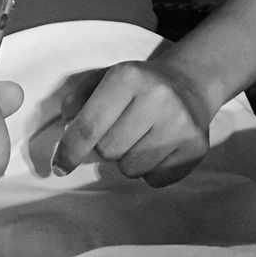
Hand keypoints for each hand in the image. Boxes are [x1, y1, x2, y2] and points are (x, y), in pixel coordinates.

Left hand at [50, 59, 210, 187]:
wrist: (188, 84)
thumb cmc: (136, 85)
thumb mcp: (104, 78)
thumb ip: (79, 99)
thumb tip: (67, 126)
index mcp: (129, 76)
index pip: (89, 126)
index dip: (69, 151)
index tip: (59, 167)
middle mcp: (158, 97)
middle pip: (108, 151)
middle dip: (105, 148)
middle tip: (118, 131)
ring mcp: (180, 123)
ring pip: (131, 169)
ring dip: (127, 160)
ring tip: (139, 138)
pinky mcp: (196, 147)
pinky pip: (155, 180)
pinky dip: (150, 170)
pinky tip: (158, 147)